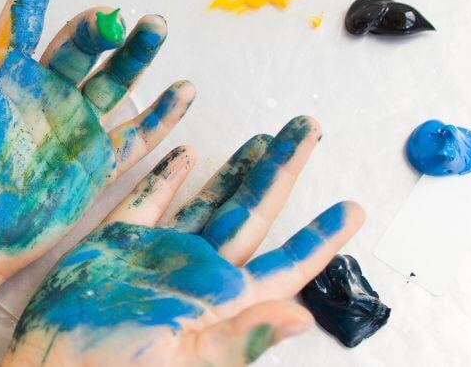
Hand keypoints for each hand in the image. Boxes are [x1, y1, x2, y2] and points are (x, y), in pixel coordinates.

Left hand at [0, 0, 194, 279]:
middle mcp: (46, 92)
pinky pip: (135, 135)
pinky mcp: (94, 162)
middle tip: (119, 16)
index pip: (27, 16)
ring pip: (114, 81)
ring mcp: (74, 126)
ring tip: (156, 29)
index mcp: (8, 74)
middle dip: (103, 27)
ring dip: (137, 56)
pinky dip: (160, 115)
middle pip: (82, 47)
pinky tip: (182, 91)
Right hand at [3, 117, 365, 365]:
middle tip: (309, 128)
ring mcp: (159, 255)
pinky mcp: (117, 243)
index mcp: (223, 301)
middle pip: (253, 213)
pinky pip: (148, 200)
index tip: (353, 208)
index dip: (320, 238)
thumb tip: (305, 318)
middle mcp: (198, 272)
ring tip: (265, 136)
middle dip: (281, 170)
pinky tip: (187, 151)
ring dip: (236, 168)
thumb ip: (242, 337)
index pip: (285, 264)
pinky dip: (167, 175)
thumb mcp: (184, 363)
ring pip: (209, 200)